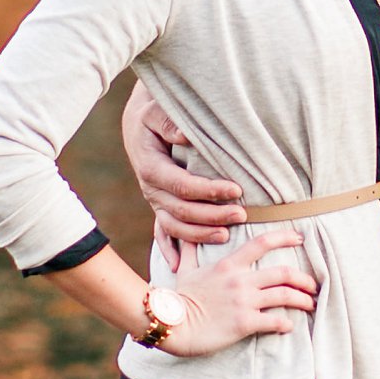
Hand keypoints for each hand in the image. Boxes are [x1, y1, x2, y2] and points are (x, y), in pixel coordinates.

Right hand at [123, 76, 244, 246]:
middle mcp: (151, 189)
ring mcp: (154, 201)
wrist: (138, 126)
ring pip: (175, 226)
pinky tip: (179, 265)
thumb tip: (186, 136)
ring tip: (226, 236)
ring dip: (200, 234)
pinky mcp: (159, 207)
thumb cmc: (152, 117)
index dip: (209, 191)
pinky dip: (169, 250)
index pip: (183, 185)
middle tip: (241, 215)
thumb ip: (170, 124)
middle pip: (182, 211)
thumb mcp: (156, 112)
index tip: (235, 190)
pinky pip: (162, 233)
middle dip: (212, 215)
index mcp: (151, 168)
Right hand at [160, 231, 318, 355]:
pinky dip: (286, 323)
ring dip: (302, 300)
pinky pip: (274, 321)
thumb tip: (185, 235)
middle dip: (304, 279)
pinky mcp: (244, 323)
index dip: (285, 238)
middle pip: (284, 273)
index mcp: (229, 264)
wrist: (173, 323)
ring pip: (285, 296)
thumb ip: (190, 250)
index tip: (300, 238)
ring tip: (310, 305)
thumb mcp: (185, 269)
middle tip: (312, 285)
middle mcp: (240, 280)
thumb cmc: (178, 298)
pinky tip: (289, 326)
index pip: (262, 243)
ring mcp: (244, 302)